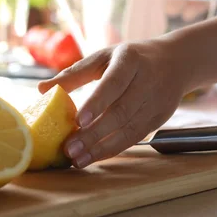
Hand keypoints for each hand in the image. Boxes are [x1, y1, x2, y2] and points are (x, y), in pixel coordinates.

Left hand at [37, 39, 187, 167]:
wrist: (175, 62)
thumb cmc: (131, 58)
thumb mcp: (105, 56)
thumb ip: (75, 73)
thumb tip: (41, 90)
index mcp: (131, 60)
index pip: (114, 83)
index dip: (97, 102)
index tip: (78, 120)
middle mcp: (147, 80)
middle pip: (121, 111)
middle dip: (94, 133)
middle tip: (69, 148)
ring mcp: (157, 101)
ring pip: (129, 129)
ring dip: (102, 147)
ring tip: (77, 159)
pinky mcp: (160, 118)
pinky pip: (135, 137)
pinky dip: (114, 149)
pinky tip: (94, 156)